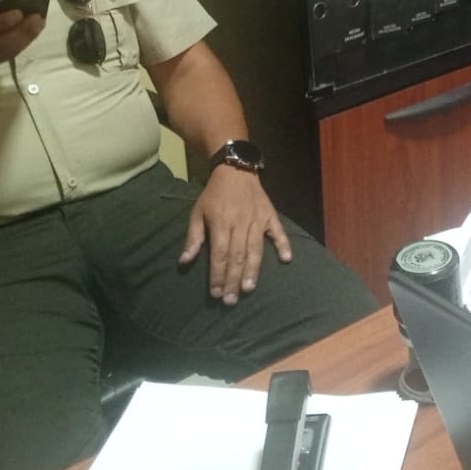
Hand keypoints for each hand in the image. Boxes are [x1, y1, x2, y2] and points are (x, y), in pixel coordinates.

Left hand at [180, 166, 292, 302]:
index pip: (219, 254)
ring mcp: (257, 219)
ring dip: (253, 270)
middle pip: (237, 256)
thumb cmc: (214, 194)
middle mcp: (240, 223)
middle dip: (233, 280)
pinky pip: (278, 231)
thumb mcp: (198, 212)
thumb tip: (184, 261)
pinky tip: (286, 260)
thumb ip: (193, 237)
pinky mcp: (270, 215)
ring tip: (249, 288)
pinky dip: (283, 245)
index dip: (217, 275)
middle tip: (230, 300)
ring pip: (256, 249)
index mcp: (221, 222)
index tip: (215, 293)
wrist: (235, 169)